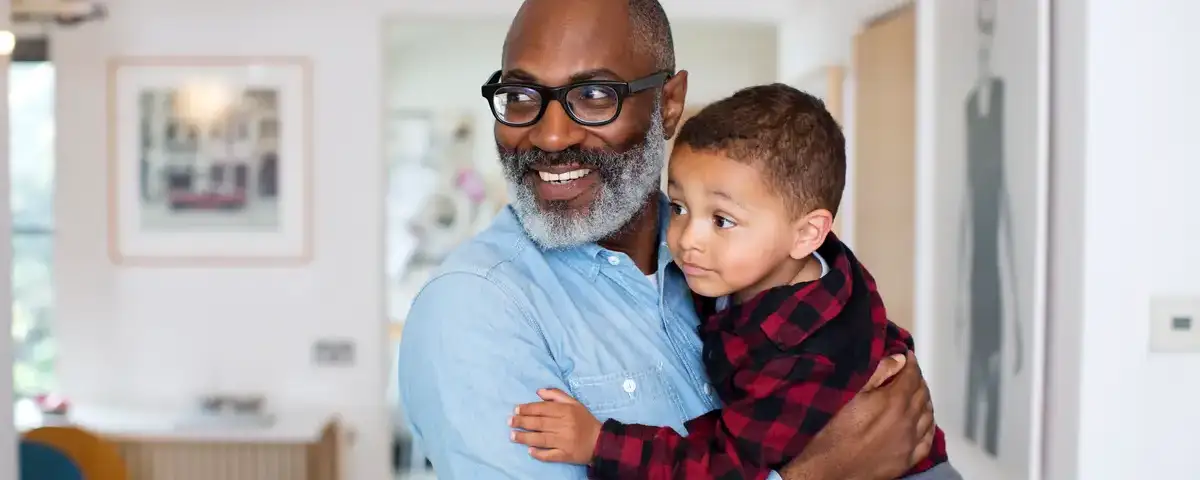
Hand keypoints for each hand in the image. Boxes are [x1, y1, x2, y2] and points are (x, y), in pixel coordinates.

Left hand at [509, 388, 601, 464]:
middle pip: (540, 424)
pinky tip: (529, 451)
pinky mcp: (566, 455)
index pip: (543, 409)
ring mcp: (565, 442)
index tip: (516, 409)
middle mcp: (565, 426)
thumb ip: (556, 395)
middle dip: (522, 422)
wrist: (600, 441)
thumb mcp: (574, 403)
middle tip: (509, 421)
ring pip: (541, 439)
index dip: (528, 409)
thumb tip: (538, 392)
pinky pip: (550, 455)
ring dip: (525, 437)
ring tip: (512, 436)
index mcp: (566, 411)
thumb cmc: (584, 420)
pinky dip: (539, 454)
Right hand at [780, 352, 934, 479]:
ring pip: (928, 415)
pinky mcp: (907, 460)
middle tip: (909, 372)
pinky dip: (928, 425)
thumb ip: (878, 374)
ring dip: (924, 400)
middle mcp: (908, 421)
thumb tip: (900, 359)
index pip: (912, 375)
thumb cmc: (832, 430)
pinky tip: (923, 420)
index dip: (911, 362)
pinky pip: (928, 439)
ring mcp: (910, 442)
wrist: (828, 469)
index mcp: (894, 401)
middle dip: (917, 379)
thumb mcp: (849, 395)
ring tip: (916, 393)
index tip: (907, 355)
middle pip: (922, 393)